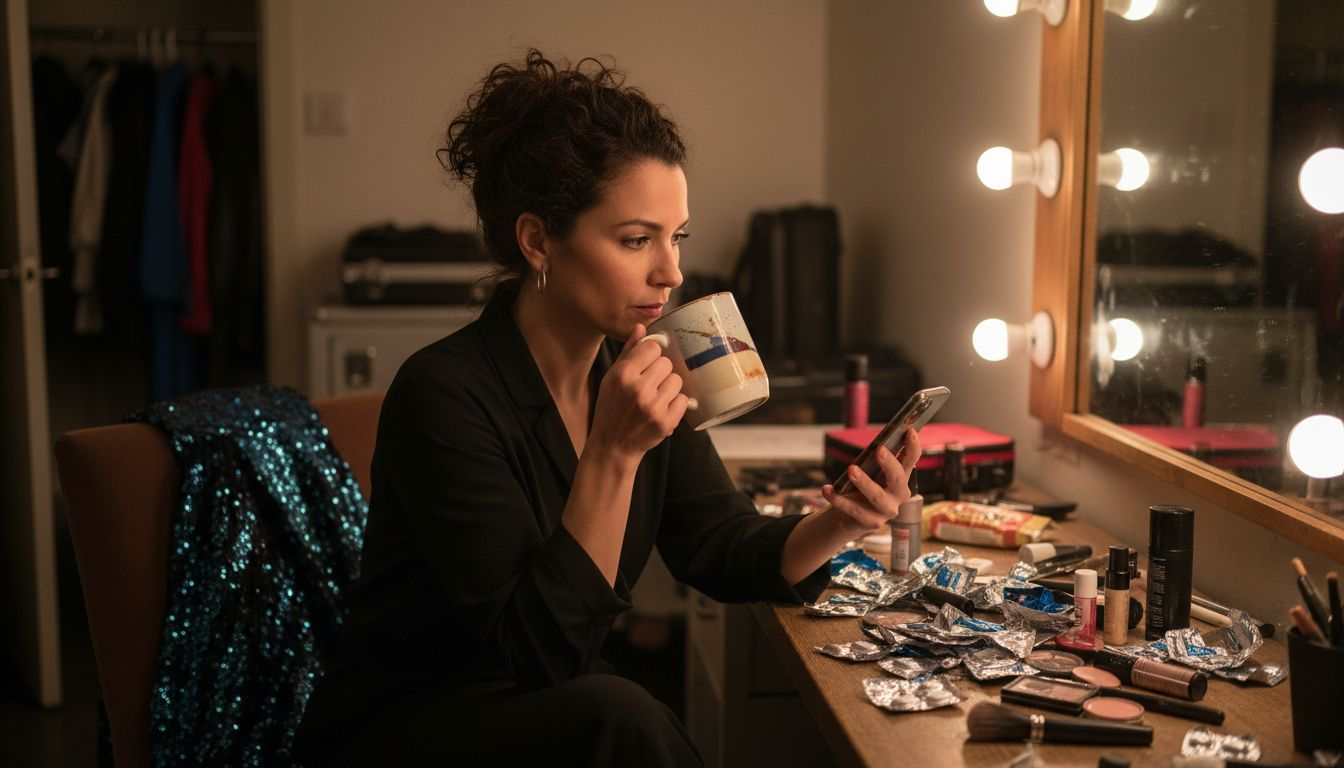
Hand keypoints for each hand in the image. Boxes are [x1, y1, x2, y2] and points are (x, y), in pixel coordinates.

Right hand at [587, 324, 689, 461]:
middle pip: (666, 363)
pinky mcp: (666, 422)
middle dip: (660, 372)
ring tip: (655, 398)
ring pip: (677, 380)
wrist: (613, 446)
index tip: (647, 364)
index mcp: (623, 375)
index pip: (652, 347)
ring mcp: (653, 407)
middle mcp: (638, 389)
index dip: (651, 355)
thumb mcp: (612, 378)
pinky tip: (662, 409)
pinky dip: (676, 404)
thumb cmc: (611, 409)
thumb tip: (641, 327)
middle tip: (649, 385)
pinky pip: (684, 400)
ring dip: (669, 388)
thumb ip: (628, 353)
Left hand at [820, 429, 921, 535]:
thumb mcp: (869, 471)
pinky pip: (854, 509)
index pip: (911, 460)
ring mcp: (887, 510)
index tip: (910, 430)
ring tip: (851, 469)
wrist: (849, 516)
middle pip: (898, 478)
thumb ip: (874, 460)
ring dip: (864, 482)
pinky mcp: (872, 522)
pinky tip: (827, 489)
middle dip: (889, 463)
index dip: (913, 446)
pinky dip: (839, 499)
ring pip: (878, 496)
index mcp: (901, 478)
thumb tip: (875, 443)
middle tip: (879, 449)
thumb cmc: (862, 486)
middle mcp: (899, 495)